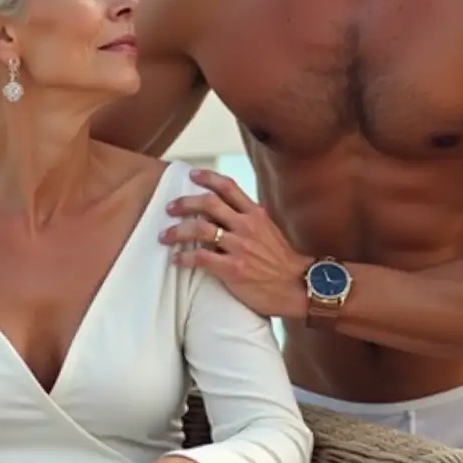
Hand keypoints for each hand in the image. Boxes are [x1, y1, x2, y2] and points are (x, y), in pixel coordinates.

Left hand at [158, 167, 310, 317]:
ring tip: (164, 236)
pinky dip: (184, 258)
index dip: (207, 177)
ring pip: (200, 229)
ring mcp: (239, 247)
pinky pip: (201, 258)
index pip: (228, 187)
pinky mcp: (233, 269)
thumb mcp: (270, 231)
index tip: (191, 175)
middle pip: (208, 203)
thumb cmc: (282, 261)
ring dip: (177, 231)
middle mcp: (246, 226)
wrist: (297, 287)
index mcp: (256, 214)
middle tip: (170, 208)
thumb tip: (229, 210)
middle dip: (184, 203)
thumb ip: (250, 219)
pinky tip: (176, 260)